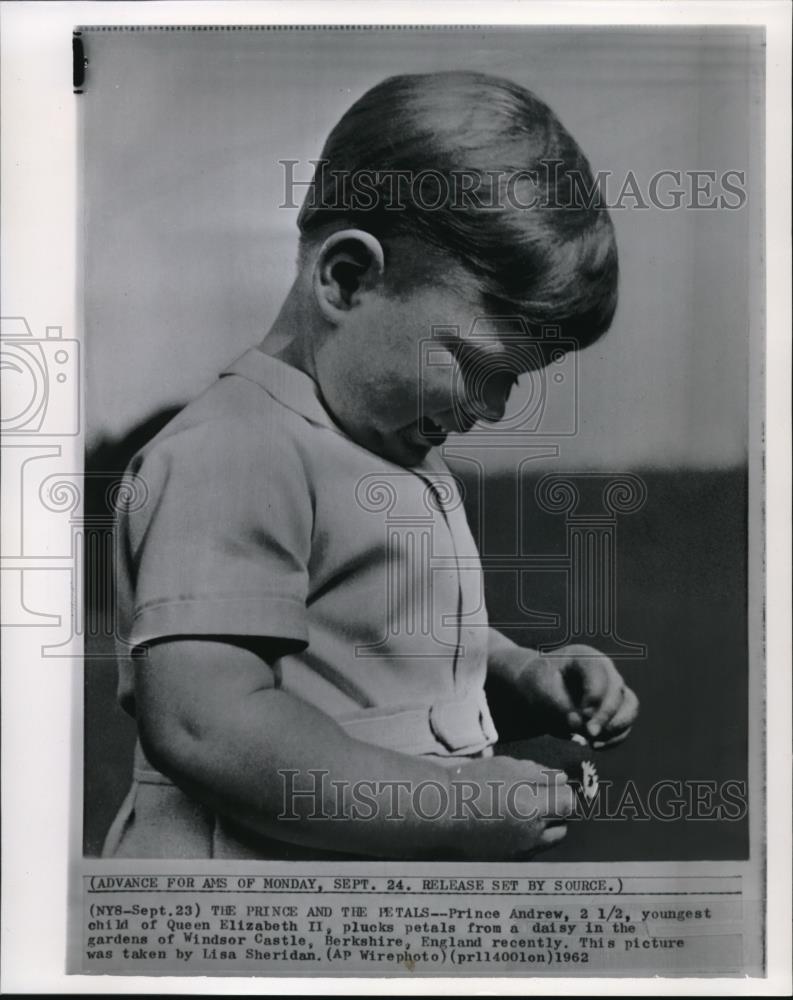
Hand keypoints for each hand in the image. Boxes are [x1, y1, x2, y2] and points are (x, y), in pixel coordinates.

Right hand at [450, 755, 573, 858]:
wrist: (440, 810)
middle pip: (563, 826)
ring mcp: (519, 851)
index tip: (553, 785)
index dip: (563, 791)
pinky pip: (530, 851)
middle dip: (558, 812)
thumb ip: (539, 773)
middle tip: (542, 799)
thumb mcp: (507, 766)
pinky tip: (512, 825)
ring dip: (546, 828)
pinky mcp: (507, 860)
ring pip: (548, 842)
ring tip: (527, 813)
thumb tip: (561, 779)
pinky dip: (529, 839)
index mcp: (531, 807)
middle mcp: (530, 834)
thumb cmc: (472, 782)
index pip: (568, 803)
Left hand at [513, 644, 638, 746]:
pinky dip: (615, 737)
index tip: (580, 716)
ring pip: (630, 706)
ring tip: (593, 742)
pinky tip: (595, 746)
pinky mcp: (615, 708)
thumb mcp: (541, 691)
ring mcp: (612, 688)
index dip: (594, 696)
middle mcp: (604, 670)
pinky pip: (625, 723)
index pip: (599, 673)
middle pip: (617, 690)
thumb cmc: (538, 685)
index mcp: (584, 657)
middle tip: (588, 734)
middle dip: (605, 715)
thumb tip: (581, 725)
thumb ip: (560, 706)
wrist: (538, 691)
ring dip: (616, 727)